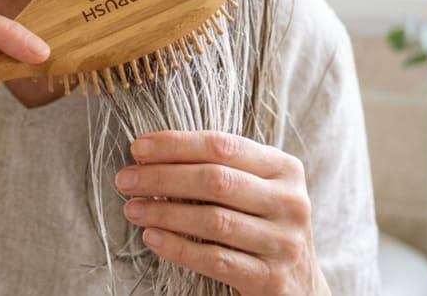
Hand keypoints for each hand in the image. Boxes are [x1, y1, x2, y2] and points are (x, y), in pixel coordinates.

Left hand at [115, 130, 329, 295]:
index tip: (138, 148)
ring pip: (214, 221)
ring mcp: (282, 242)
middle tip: (126, 180)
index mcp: (284, 168)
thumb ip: (220, 167)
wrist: (300, 285)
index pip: (222, 146)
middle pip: (216, 180)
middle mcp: (289, 202)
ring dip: (164, 213)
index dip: (176, 144)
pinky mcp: (270, 278)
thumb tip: (151, 154)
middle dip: (163, 178)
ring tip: (133, 209)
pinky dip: (178, 248)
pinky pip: (215, 259)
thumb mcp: (256, 187)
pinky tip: (152, 238)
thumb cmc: (263, 224)